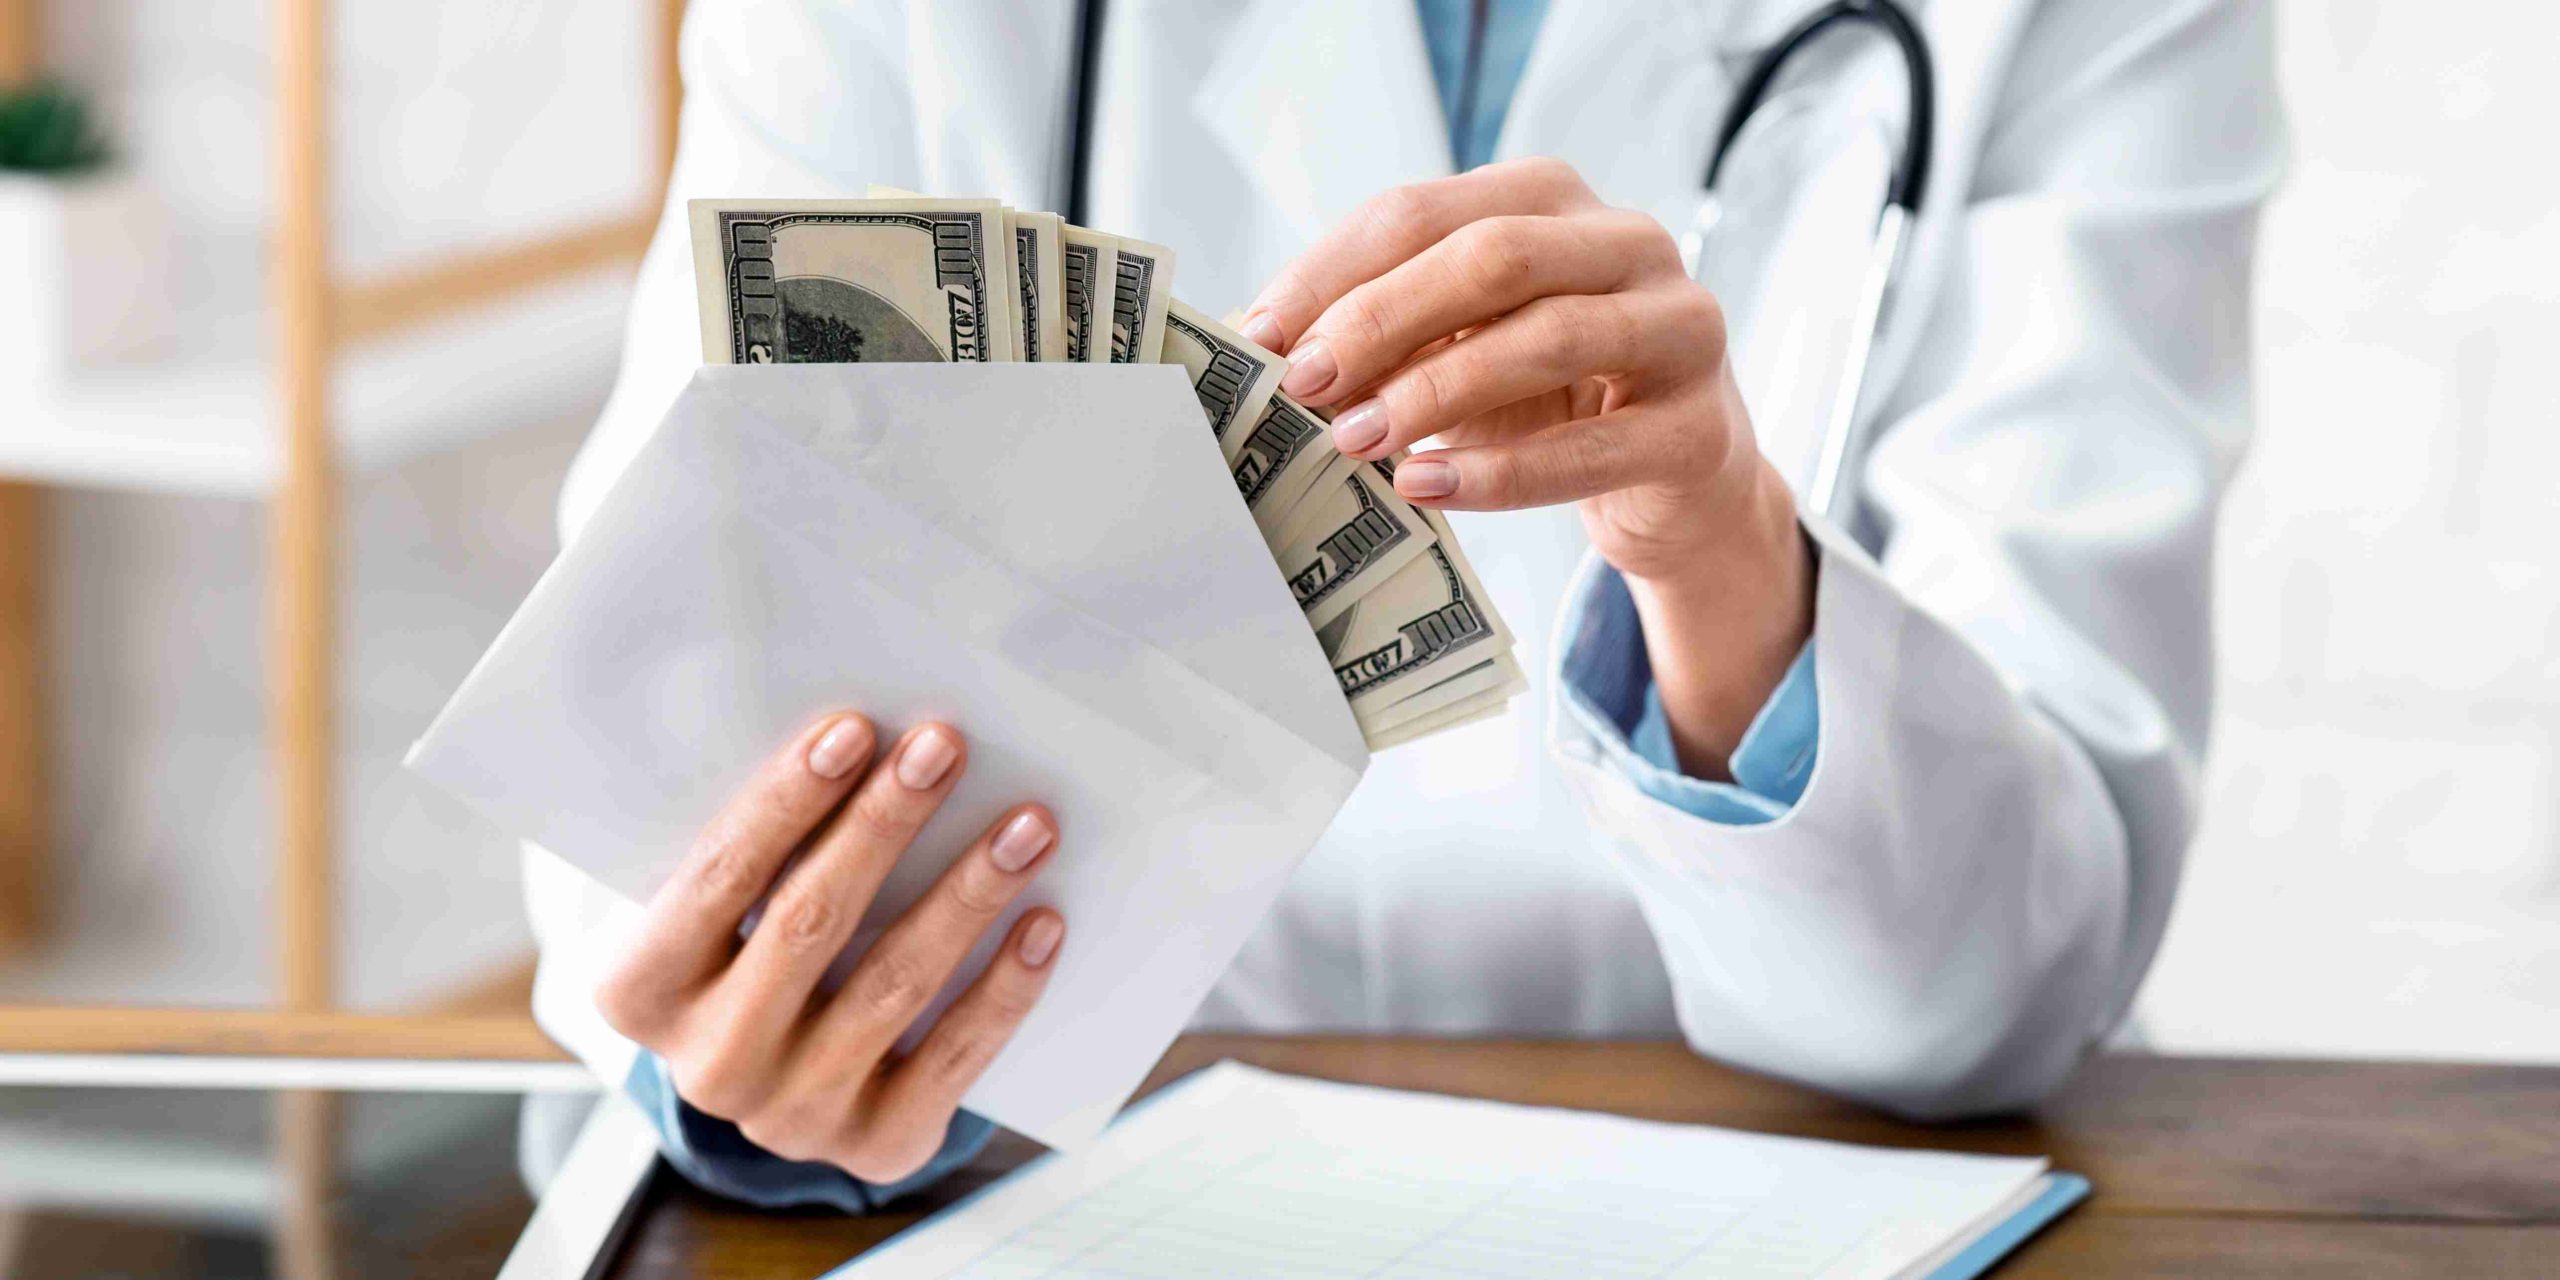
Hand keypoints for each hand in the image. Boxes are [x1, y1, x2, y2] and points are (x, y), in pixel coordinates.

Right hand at [593, 712, 1063, 1182]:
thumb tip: (862, 740)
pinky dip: (1005, 986)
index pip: (719, 876)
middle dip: (883, 826)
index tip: (855, 728)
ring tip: (1027, 827)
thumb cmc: (749, 953)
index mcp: (642, 991)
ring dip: (967, 895)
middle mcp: (711, 1064)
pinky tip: (1043, 921)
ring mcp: (795, 1114)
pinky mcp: (877, 1145)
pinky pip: (953, 1056)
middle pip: (810, 923)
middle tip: (944, 748)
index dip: (787, 800)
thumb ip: (755, 848)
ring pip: (893, 985)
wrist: (780, 1084)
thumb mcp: (718, 911)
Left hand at [1239, 157, 1812, 774]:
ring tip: (1355, 441)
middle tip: (1306, 385)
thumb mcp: (1462, 345)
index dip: (1333, 271)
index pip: (1423, 212)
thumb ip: (1384, 333)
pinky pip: (1593, 449)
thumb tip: (1259, 346)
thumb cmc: (1550, 399)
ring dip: (1436, 393)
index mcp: (1553, 199)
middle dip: (1382, 319)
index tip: (1261, 335)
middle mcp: (1629, 242)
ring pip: (1550, 339)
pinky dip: (1501, 473)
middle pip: (1493, 257)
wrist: (1676, 483)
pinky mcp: (1700, 429)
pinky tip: (1428, 489)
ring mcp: (1680, 329)